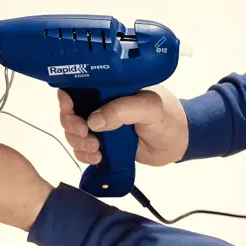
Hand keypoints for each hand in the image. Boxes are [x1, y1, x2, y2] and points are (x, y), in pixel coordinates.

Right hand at [58, 86, 188, 166]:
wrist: (179, 143)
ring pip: (74, 133)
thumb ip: (123, 110)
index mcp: (109, 89)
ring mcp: (101, 126)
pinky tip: (97, 157)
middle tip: (85, 133)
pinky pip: (83, 150)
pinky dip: (84, 155)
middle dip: (72, 125)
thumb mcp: (149, 107)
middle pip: (70, 113)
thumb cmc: (167, 118)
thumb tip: (93, 121)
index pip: (78, 87)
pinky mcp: (103, 145)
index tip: (69, 107)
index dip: (67, 97)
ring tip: (96, 149)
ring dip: (78, 143)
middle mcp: (100, 106)